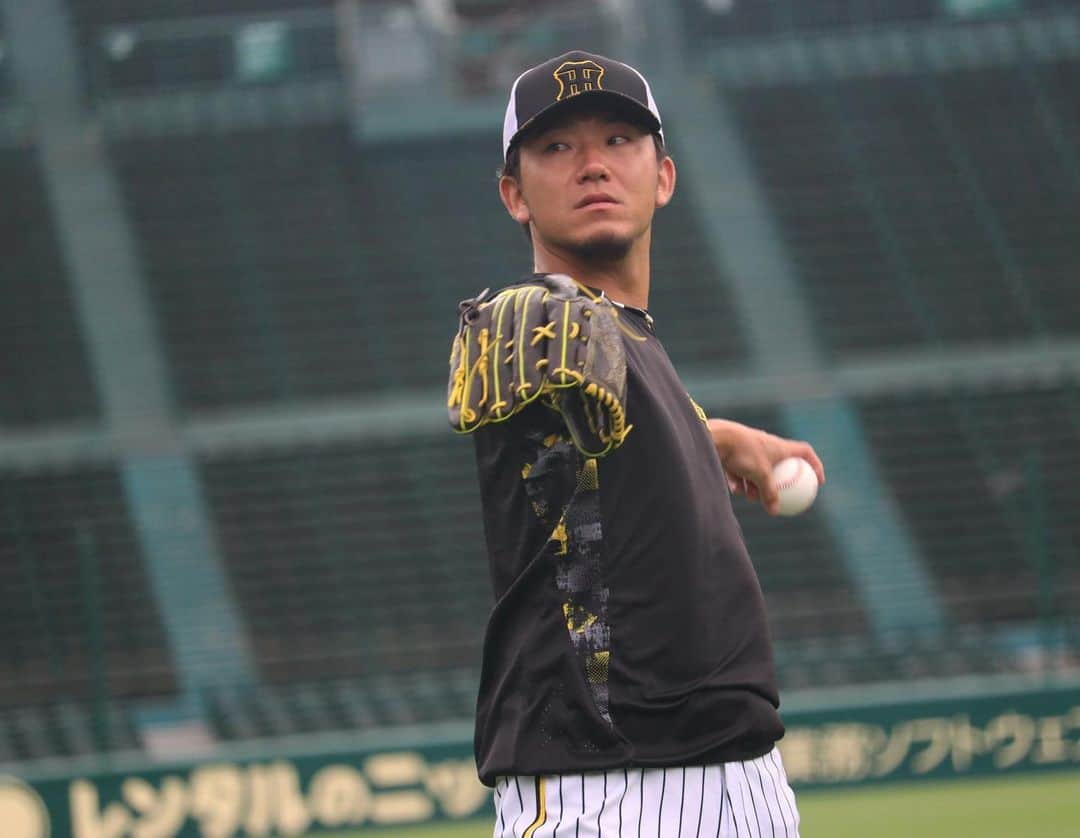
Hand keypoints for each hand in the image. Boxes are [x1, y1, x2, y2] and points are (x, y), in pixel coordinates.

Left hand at [707, 419, 825, 514]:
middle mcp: (766, 444)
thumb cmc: (743, 453)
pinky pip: (741, 469)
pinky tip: (734, 489)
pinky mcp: (733, 451)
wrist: (716, 437)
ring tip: (750, 496)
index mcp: (780, 446)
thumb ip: (769, 493)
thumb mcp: (760, 475)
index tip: (817, 481)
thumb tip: (775, 511)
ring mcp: (749, 447)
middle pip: (778, 464)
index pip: (805, 452)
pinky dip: (739, 479)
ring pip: (757, 469)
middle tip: (777, 496)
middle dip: (777, 482)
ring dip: (754, 484)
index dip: (815, 465)